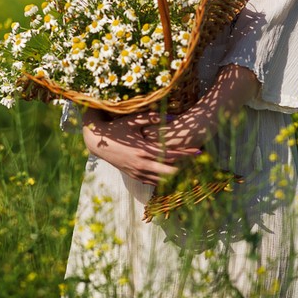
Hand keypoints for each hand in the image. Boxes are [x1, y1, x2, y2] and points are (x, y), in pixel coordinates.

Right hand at [82, 110, 199, 185]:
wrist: (98, 143)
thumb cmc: (117, 128)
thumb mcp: (134, 120)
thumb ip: (153, 118)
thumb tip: (172, 115)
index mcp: (144, 150)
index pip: (170, 155)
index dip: (186, 154)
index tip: (199, 151)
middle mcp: (142, 164)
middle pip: (170, 172)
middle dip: (185, 169)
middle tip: (198, 164)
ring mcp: (138, 172)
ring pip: (162, 180)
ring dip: (176, 176)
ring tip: (190, 171)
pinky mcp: (135, 176)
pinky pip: (153, 182)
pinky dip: (165, 180)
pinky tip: (174, 177)